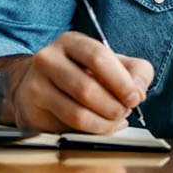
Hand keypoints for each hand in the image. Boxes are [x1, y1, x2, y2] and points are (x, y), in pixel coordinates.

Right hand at [0, 34, 153, 134]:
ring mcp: (36, 83)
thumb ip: (136, 72)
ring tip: (115, 121)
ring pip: (78, 112)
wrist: (38, 87)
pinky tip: (102, 126)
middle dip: (114, 106)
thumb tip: (139, 91)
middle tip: (124, 112)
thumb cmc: (83, 74)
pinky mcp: (34, 107)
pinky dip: (93, 130)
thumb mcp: (113, 65)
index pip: (98, 56)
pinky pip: (69, 125)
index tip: (135, 97)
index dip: (121, 81)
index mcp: (71, 41)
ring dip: (105, 122)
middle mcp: (49, 58)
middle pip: (87, 88)